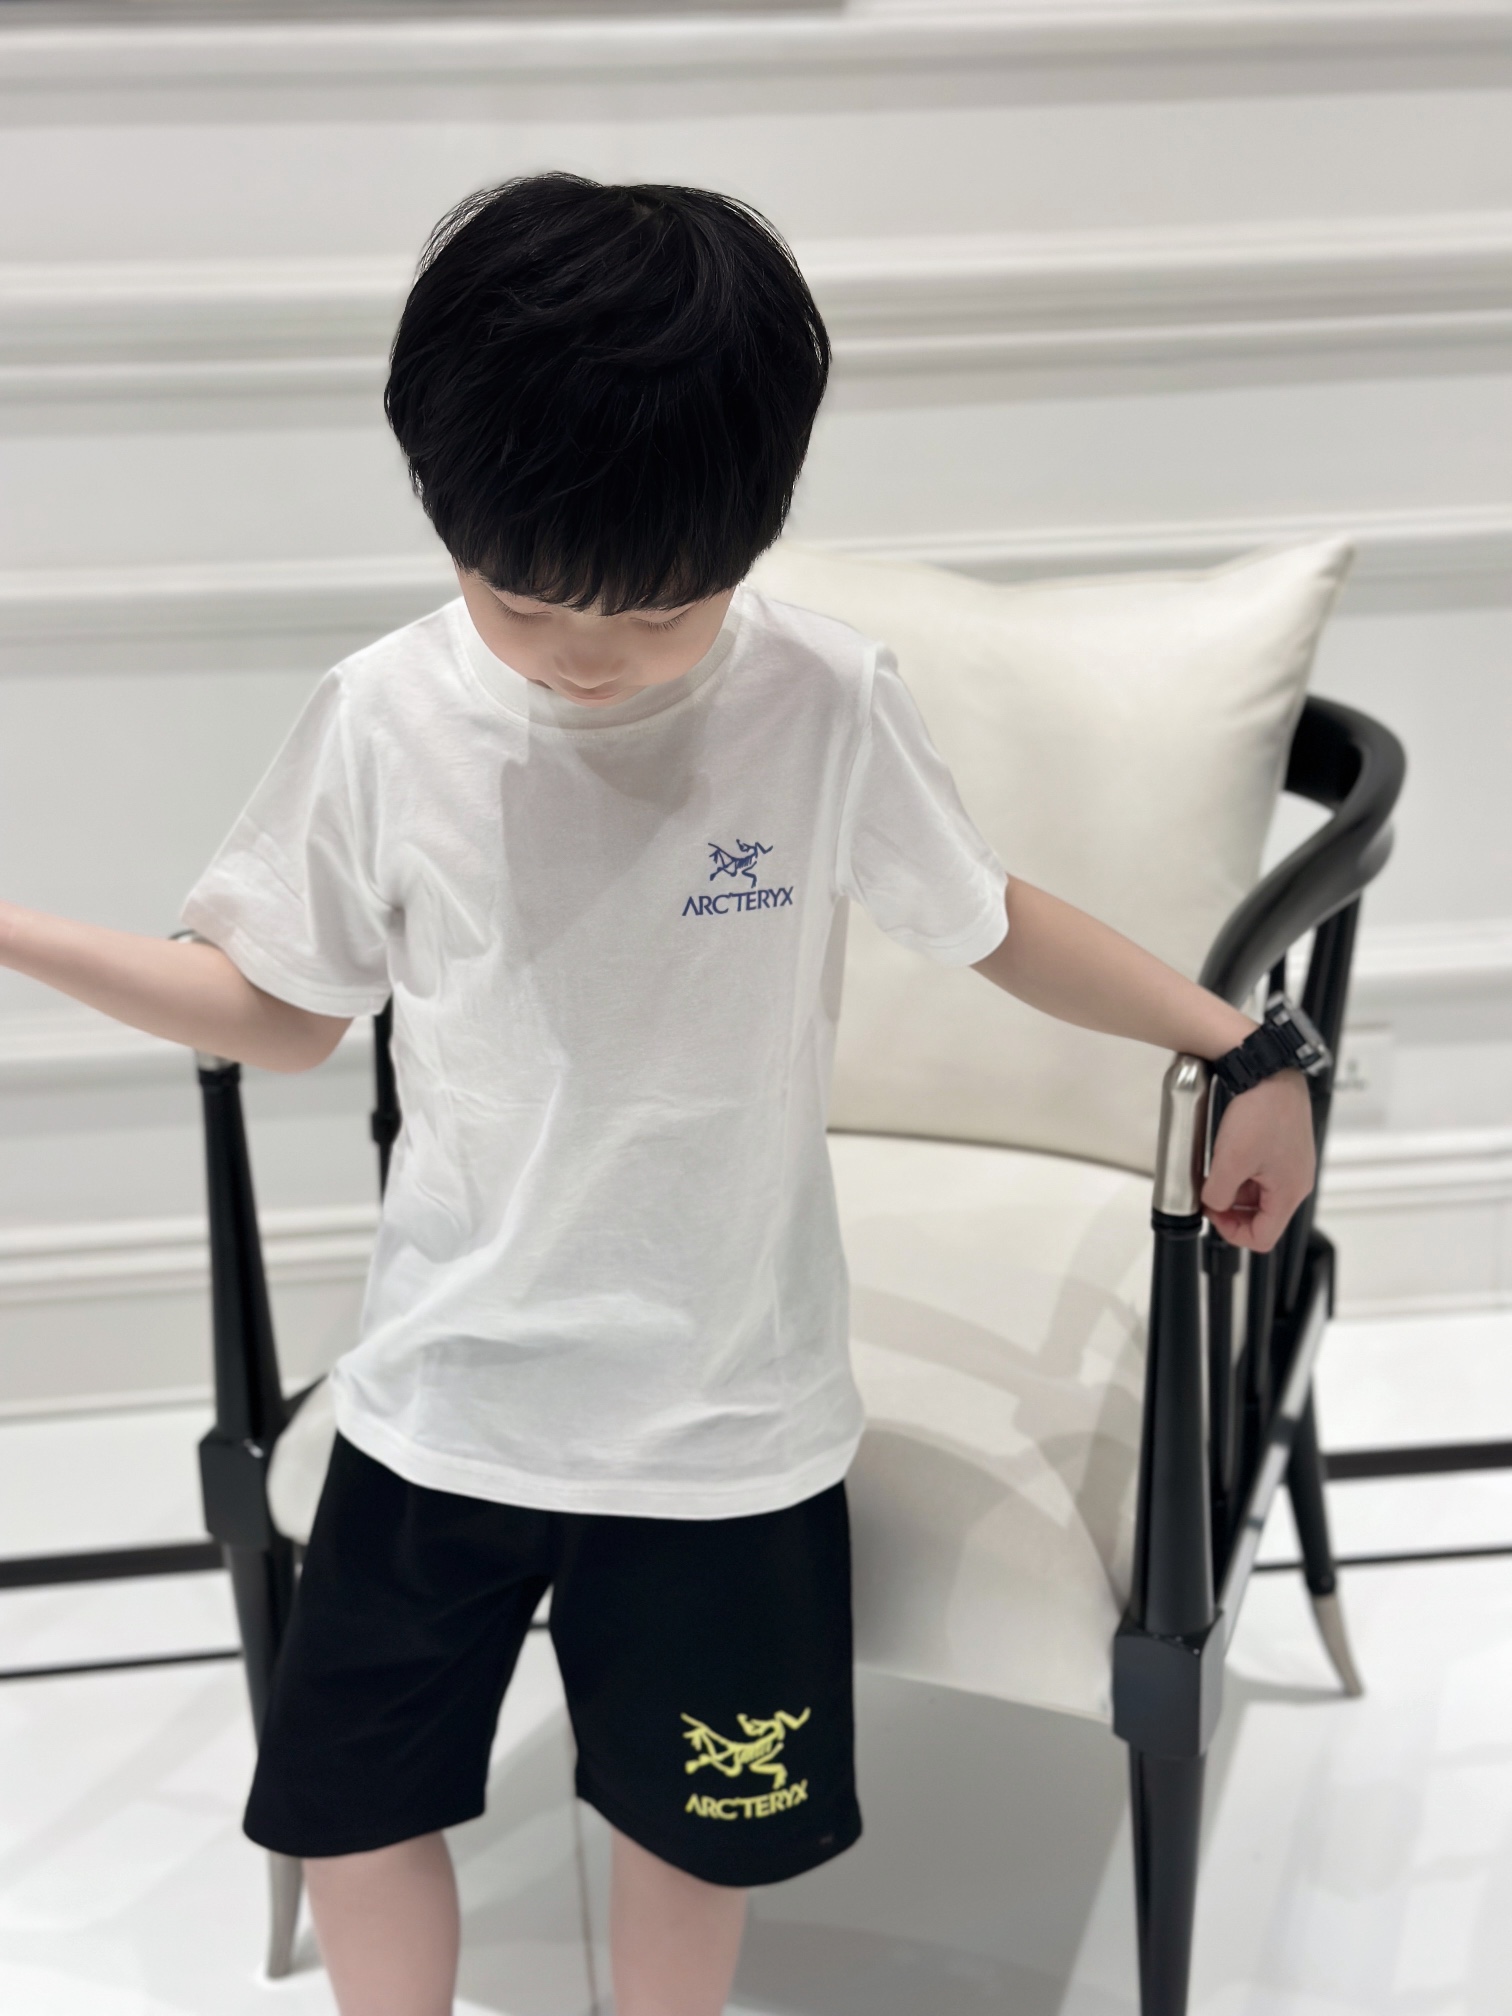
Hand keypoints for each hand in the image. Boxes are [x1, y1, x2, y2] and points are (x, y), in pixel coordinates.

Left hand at [1200, 1068, 1315, 1252]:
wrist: (1269, 1072)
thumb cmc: (1259, 1113)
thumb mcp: (1230, 1162)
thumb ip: (1219, 1195)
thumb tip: (1214, 1205)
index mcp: (1289, 1192)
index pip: (1263, 1237)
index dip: (1232, 1232)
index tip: (1212, 1214)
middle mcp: (1297, 1180)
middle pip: (1262, 1216)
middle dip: (1232, 1210)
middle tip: (1209, 1194)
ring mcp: (1292, 1163)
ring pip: (1260, 1194)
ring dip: (1235, 1190)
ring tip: (1215, 1172)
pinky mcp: (1284, 1146)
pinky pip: (1262, 1172)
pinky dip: (1242, 1171)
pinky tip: (1227, 1156)